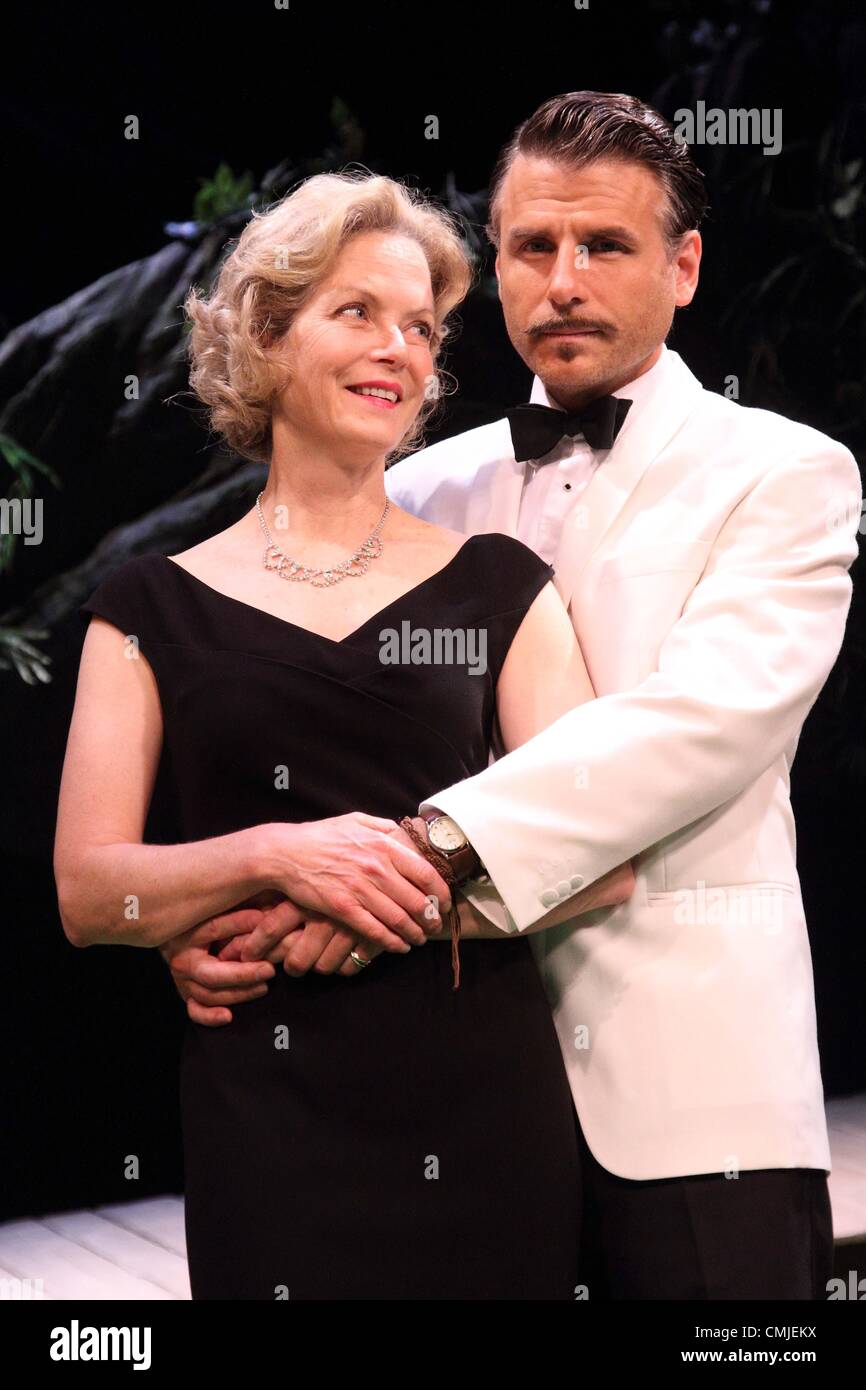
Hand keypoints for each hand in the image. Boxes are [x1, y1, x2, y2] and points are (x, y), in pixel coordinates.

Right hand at [159, 898, 305, 1026]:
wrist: (176, 935)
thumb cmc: (207, 917)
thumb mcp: (220, 908)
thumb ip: (238, 909)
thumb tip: (265, 912)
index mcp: (189, 933)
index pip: (214, 929)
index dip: (239, 924)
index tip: (264, 921)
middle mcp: (182, 959)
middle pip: (211, 974)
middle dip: (243, 974)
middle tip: (269, 969)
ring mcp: (183, 980)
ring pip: (208, 995)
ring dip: (238, 993)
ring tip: (264, 986)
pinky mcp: (187, 995)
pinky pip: (195, 1011)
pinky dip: (209, 1016)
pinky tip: (228, 1016)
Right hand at [264, 812, 448, 952]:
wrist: (286, 853)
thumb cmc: (321, 836)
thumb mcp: (356, 820)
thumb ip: (383, 827)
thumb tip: (404, 834)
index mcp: (383, 845)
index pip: (425, 873)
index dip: (441, 892)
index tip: (445, 902)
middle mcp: (376, 868)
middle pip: (417, 900)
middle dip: (431, 918)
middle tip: (435, 926)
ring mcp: (360, 889)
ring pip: (399, 918)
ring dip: (415, 933)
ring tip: (420, 939)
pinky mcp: (343, 908)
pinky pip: (375, 930)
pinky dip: (391, 942)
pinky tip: (399, 946)